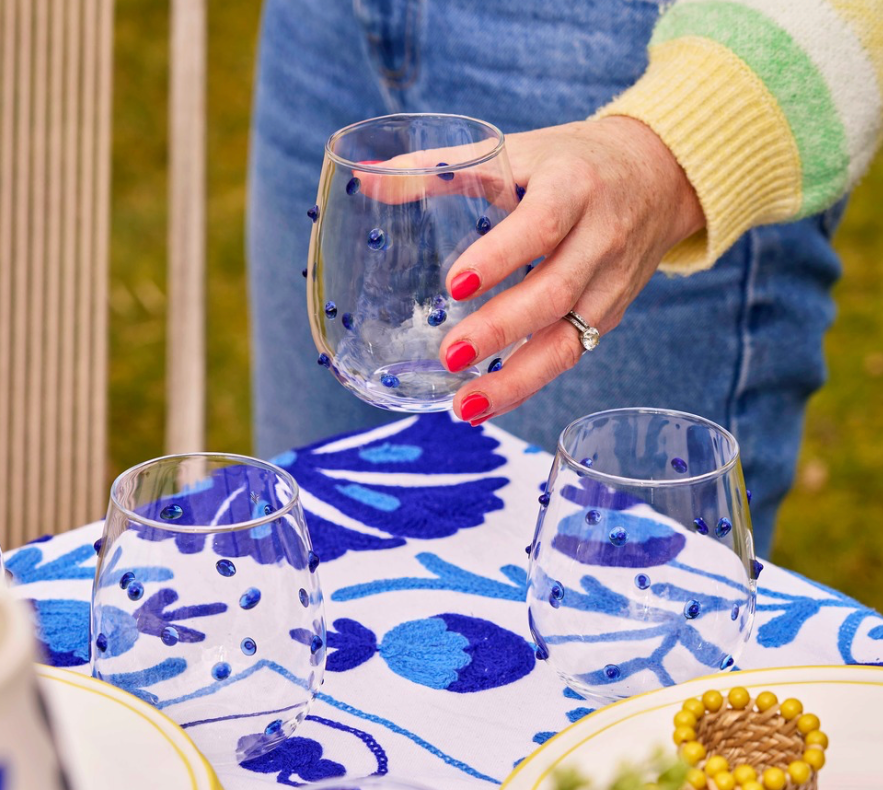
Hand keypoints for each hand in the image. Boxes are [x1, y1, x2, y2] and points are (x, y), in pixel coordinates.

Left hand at [438, 116, 704, 424]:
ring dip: (516, 380)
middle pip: (555, 293)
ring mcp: (609, 285)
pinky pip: (569, 356)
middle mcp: (600, 238)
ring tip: (465, 406)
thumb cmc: (571, 164)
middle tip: (450, 356)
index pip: (542, 224)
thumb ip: (444, 168)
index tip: (455, 285)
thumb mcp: (517, 151)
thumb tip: (365, 179)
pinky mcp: (609, 316)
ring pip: (568, 341)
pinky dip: (527, 384)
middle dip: (502, 330)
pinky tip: (487, 405)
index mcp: (574, 186)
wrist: (656, 177)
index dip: (501, 256)